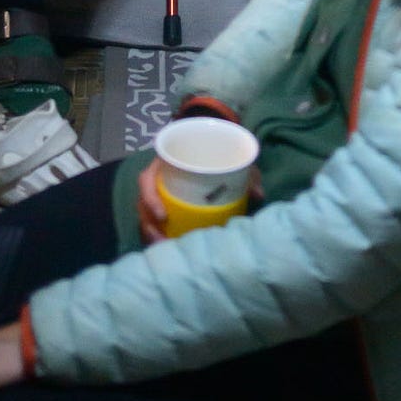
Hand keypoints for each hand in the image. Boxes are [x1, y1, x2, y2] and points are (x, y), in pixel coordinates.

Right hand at [136, 154, 262, 244]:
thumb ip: (245, 172)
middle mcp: (157, 180)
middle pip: (142, 204)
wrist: (214, 149)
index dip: (150, 198)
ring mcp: (158, 196)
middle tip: (162, 241)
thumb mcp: (232, 158)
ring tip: (164, 250)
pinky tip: (167, 250)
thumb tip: (258, 194)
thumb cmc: (218, 152)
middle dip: (149, 225)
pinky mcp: (162, 211)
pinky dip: (158, 237)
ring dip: (151, 234)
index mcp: (165, 164)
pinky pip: (153, 224)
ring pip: (145, 217)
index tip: (163, 216)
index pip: (147, 180)